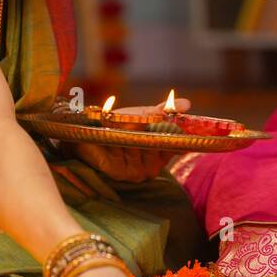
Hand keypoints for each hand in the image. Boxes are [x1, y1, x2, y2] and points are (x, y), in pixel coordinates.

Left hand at [61, 97, 191, 182]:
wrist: (88, 132)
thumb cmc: (117, 124)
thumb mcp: (144, 115)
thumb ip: (164, 111)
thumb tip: (187, 104)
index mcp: (161, 156)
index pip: (174, 144)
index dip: (174, 132)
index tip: (175, 121)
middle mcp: (151, 168)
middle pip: (157, 144)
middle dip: (147, 127)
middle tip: (135, 120)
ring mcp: (136, 172)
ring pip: (140, 144)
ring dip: (130, 131)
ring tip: (120, 125)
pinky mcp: (119, 172)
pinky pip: (124, 150)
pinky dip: (119, 138)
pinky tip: (112, 134)